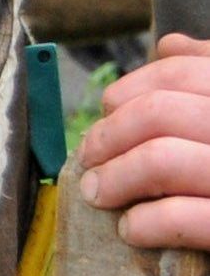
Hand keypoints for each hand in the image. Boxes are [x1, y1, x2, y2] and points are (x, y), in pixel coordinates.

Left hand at [79, 34, 209, 249]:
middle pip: (162, 113)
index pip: (185, 72)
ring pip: (163, 160)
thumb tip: (172, 46)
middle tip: (90, 159)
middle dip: (110, 135)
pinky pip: (186, 218)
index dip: (132, 90)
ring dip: (115, 178)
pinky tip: (133, 229)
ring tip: (100, 193)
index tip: (107, 112)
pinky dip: (146, 222)